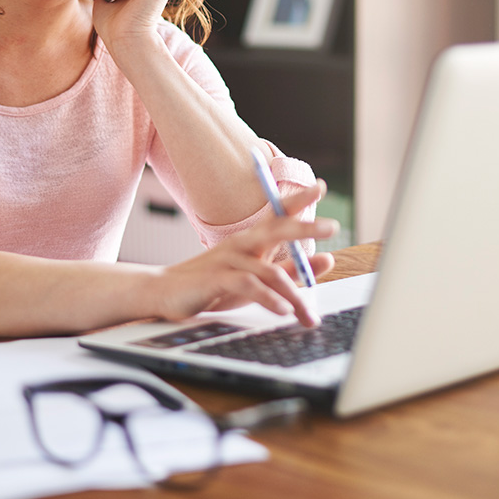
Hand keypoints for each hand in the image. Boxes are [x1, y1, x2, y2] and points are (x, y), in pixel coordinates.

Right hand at [150, 180, 336, 326]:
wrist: (167, 293)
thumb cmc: (216, 285)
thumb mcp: (259, 279)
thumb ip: (293, 271)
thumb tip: (329, 259)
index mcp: (253, 240)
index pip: (279, 214)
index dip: (299, 199)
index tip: (321, 186)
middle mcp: (243, 244)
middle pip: (277, 229)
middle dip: (305, 226)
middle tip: (331, 226)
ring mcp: (229, 260)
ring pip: (268, 269)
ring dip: (292, 293)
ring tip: (307, 313)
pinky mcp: (217, 279)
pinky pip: (248, 285)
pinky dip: (268, 298)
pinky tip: (282, 310)